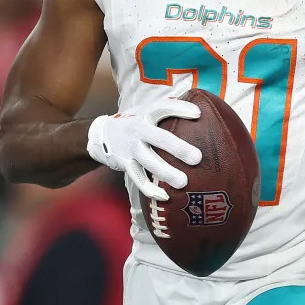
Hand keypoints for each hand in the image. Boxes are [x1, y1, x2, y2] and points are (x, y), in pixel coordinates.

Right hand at [87, 98, 202, 201]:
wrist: (103, 133)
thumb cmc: (135, 122)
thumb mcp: (147, 110)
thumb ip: (169, 109)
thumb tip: (201, 109)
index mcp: (146, 114)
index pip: (163, 108)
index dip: (180, 109)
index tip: (198, 114)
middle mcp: (138, 130)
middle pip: (159, 138)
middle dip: (178, 148)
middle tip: (197, 158)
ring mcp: (131, 148)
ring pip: (149, 161)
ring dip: (166, 172)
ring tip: (183, 182)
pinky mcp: (125, 163)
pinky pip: (138, 178)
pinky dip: (150, 189)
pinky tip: (165, 196)